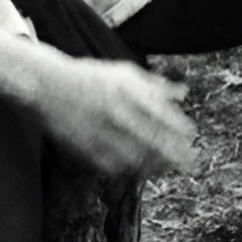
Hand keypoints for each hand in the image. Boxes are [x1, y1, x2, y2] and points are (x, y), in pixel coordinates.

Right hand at [36, 57, 196, 178]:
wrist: (49, 85)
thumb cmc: (92, 77)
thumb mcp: (124, 73)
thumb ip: (154, 86)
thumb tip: (183, 94)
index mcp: (127, 91)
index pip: (161, 114)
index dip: (179, 129)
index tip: (192, 137)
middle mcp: (115, 112)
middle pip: (151, 139)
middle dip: (175, 153)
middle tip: (190, 162)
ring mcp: (99, 131)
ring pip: (134, 156)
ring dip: (154, 164)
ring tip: (168, 166)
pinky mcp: (85, 147)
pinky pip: (112, 164)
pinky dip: (130, 168)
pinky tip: (141, 168)